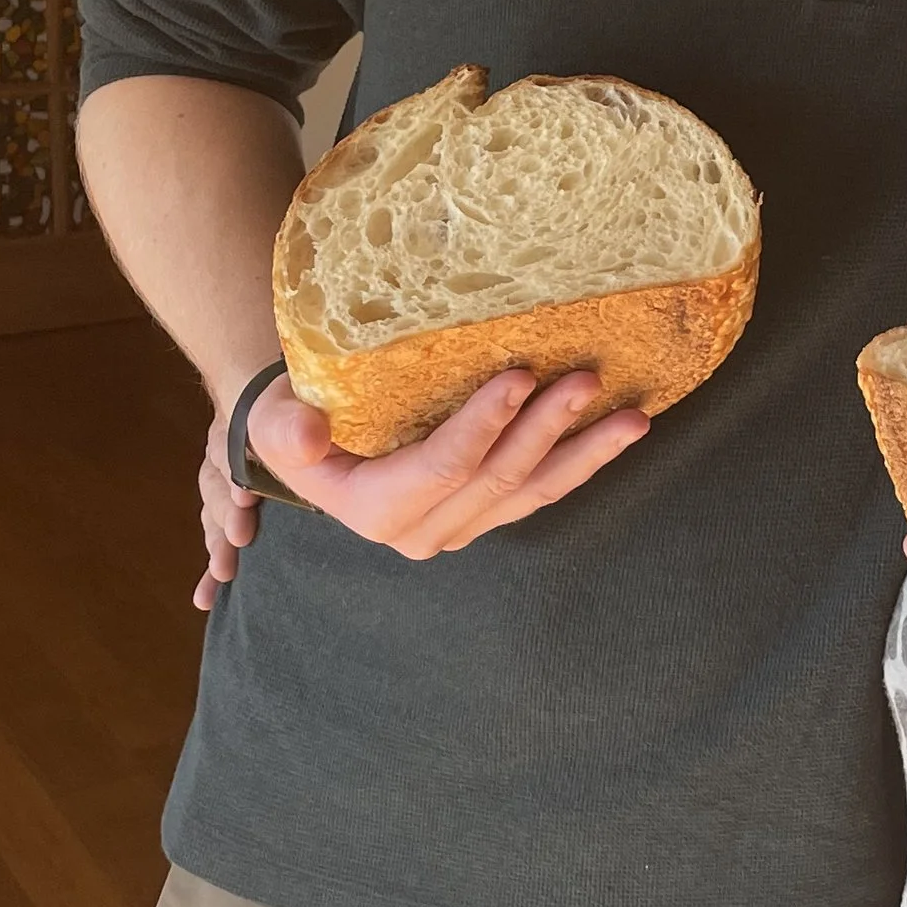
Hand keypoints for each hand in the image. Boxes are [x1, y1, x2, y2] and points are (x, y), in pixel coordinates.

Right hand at [192, 365, 648, 605]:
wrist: (313, 444)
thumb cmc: (294, 422)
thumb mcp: (273, 424)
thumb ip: (285, 431)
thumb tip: (309, 431)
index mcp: (378, 511)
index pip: (443, 466)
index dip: (484, 425)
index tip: (520, 375)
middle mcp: (425, 531)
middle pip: (499, 477)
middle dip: (547, 427)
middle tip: (588, 378)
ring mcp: (463, 526)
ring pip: (533, 491)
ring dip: (586, 452)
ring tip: (633, 417)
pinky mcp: (487, 513)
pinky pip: (542, 490)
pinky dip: (583, 461)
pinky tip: (622, 432)